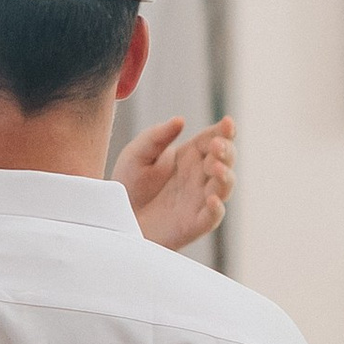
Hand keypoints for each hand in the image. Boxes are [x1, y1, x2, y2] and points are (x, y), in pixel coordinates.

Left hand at [116, 113, 235, 249]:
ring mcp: (200, 200)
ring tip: (215, 167)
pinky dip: (216, 209)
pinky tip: (211, 199)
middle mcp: (200, 176)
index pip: (214, 139)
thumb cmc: (128, 184)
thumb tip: (180, 120)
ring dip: (225, 176)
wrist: (116, 217)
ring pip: (224, 187)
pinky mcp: (194, 224)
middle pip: (225, 160)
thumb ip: (157, 136)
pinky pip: (212, 217)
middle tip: (217, 145)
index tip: (227, 122)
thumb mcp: (137, 154)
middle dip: (226, 151)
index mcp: (190, 156)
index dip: (224, 131)